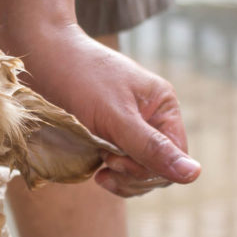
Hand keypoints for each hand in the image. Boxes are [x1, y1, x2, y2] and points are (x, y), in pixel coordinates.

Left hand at [23, 25, 199, 197]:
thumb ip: (151, 147)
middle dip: (134, 175)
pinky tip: (95, 170)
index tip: (117, 162)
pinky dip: (110, 175)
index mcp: (163, 108)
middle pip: (158, 169)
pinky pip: (120, 170)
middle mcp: (151, 120)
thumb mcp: (117, 116)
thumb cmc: (80, 79)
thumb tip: (194, 174)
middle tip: (106, 161)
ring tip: (99, 164)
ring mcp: (128, 131)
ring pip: (138, 174)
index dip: (150, 170)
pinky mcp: (108, 140)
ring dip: (121, 178)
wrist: (41, 58)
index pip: (175, 156)